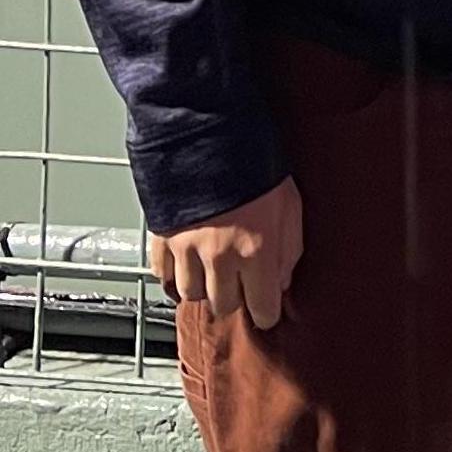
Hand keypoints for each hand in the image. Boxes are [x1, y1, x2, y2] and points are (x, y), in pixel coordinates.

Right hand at [150, 177, 304, 329]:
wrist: (209, 137)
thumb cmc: (257, 169)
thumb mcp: (291, 207)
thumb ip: (290, 250)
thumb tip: (282, 281)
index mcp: (257, 252)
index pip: (262, 307)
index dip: (266, 313)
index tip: (266, 313)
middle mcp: (220, 258)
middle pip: (224, 306)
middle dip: (235, 299)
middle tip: (240, 286)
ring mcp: (186, 251)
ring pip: (192, 295)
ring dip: (204, 288)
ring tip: (214, 273)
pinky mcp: (161, 241)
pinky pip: (164, 277)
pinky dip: (175, 277)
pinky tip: (187, 268)